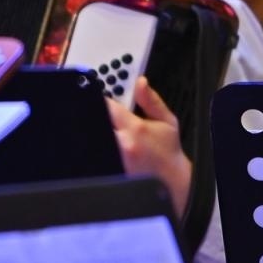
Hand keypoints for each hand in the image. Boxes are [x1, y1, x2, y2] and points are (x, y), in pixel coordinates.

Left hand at [106, 77, 190, 217]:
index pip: (107, 106)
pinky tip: (97, 144)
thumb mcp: (166, 121)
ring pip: (93, 138)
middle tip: (94, 113)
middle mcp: (122, 144)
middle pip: (94, 121)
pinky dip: (94, 146)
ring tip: (101, 131)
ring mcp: (114, 158)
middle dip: (92, 115)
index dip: (100, 100)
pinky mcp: (109, 170)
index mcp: (135, 128)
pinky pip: (95, 153)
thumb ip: (151, 100)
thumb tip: (141, 82)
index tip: (99, 98)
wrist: (171, 180)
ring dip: (91, 132)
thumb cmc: (168, 150)